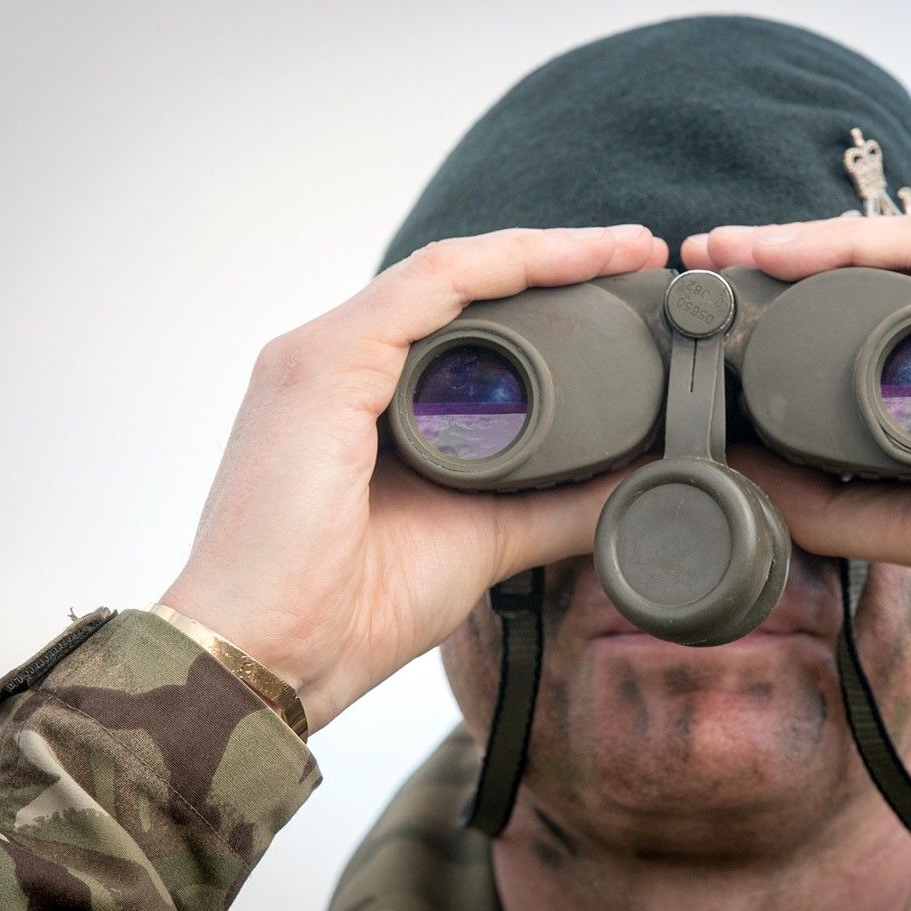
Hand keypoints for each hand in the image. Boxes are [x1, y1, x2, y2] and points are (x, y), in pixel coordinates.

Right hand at [163, 225, 667, 730]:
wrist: (271, 662)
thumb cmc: (352, 609)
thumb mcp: (488, 538)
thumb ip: (558, 506)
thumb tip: (639, 484)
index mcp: (367, 396)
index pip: (465, 316)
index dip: (547, 290)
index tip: (624, 280)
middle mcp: (340, 362)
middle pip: (461, 285)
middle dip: (556, 257)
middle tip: (636, 251)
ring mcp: (322, 357)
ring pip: (448, 273)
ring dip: (539, 251)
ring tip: (615, 248)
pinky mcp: (320, 367)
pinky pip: (424, 290)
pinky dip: (498, 267)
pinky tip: (561, 260)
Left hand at [682, 215, 910, 627]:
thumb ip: (843, 502)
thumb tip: (749, 478)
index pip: (889, 298)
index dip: (804, 291)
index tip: (726, 302)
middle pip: (891, 261)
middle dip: (793, 253)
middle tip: (709, 259)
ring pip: (910, 245)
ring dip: (814, 240)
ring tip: (736, 248)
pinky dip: (867, 247)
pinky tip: (799, 253)